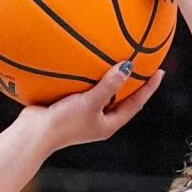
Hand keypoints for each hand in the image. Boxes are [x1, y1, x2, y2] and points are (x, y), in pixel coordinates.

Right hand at [17, 63, 164, 151]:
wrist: (32, 134)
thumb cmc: (63, 122)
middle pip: (121, 99)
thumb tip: (129, 65)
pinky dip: (85, 76)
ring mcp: (82, 114)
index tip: (160, 71)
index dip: (149, 88)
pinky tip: (82, 60)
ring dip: (108, 78)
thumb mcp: (90, 102)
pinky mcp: (67, 107)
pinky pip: (82, 88)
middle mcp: (97, 120)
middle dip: (131, 82)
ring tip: (115, 58)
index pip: (135, 104)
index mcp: (107, 125)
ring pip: (100, 93)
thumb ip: (110, 85)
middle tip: (143, 63)